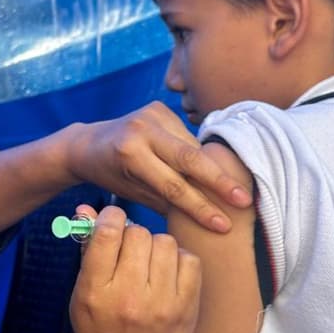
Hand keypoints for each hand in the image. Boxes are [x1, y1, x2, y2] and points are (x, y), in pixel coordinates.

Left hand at [61, 102, 250, 231]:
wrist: (88, 143)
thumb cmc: (111, 176)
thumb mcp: (134, 194)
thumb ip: (167, 202)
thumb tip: (205, 219)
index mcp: (130, 155)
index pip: (172, 185)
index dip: (200, 207)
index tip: (223, 225)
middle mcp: (141, 130)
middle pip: (190, 159)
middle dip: (220, 182)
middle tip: (245, 202)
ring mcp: (151, 114)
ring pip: (192, 147)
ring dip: (212, 168)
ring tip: (234, 191)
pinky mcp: (158, 107)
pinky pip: (187, 135)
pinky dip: (199, 153)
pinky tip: (211, 168)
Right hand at [71, 206, 200, 332]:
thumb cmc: (100, 332)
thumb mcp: (82, 293)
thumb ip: (87, 250)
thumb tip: (86, 209)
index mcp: (96, 291)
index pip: (107, 234)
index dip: (110, 218)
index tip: (111, 221)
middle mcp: (129, 296)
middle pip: (137, 234)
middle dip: (131, 235)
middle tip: (129, 249)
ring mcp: (162, 303)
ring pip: (165, 242)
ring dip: (155, 246)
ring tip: (148, 263)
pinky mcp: (187, 307)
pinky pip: (189, 260)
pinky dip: (178, 260)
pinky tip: (167, 273)